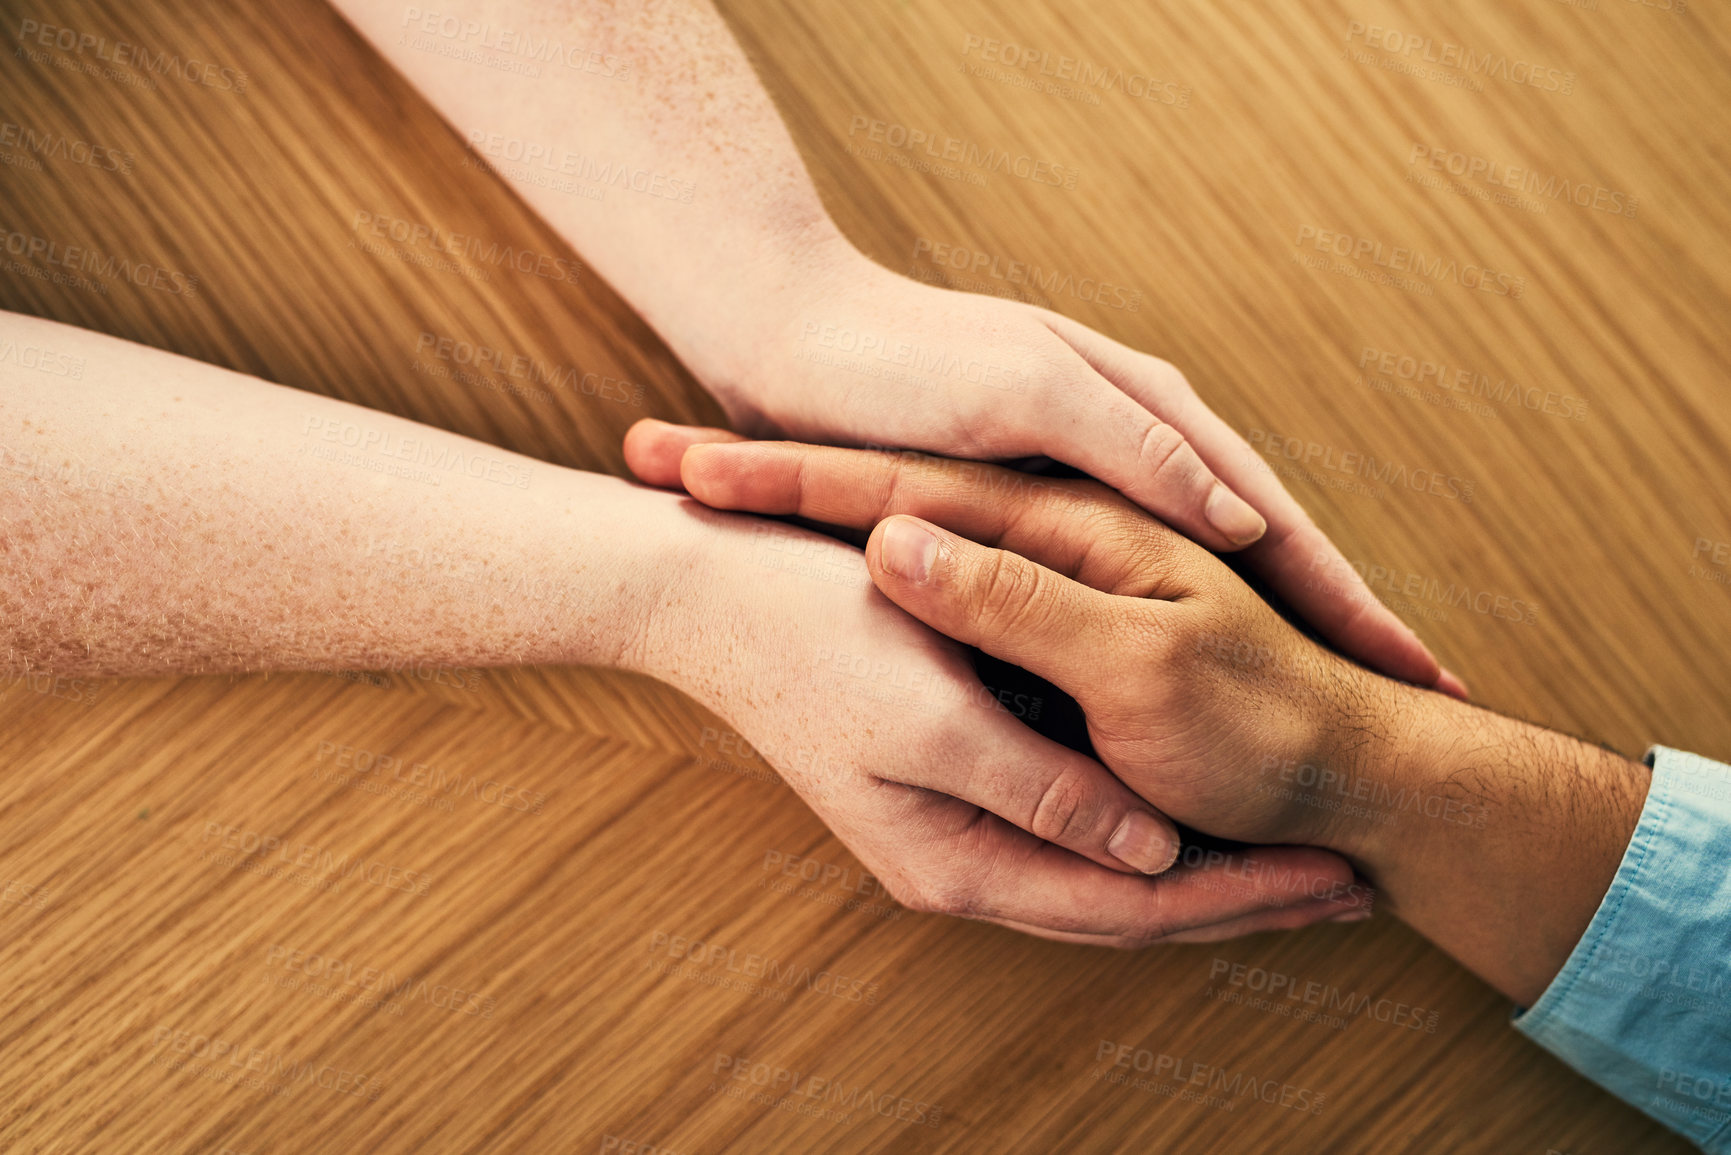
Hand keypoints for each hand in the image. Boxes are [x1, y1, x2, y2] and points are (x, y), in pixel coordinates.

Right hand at [627, 480, 1371, 945]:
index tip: (1343, 877)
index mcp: (952, 857)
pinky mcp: (950, 773)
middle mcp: (956, 859)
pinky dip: (1148, 825)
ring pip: (1106, 869)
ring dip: (1203, 866)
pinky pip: (1073, 823)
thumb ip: (1045, 787)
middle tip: (1351, 883)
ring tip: (1301, 858)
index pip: (1130, 906)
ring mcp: (952, 821)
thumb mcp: (938, 714)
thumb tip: (1146, 851)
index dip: (1241, 897)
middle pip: (1126, 903)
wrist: (707, 591)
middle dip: (1239, 896)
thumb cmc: (816, 636)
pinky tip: (1201, 808)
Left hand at [694, 251, 1462, 697]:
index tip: (1417, 677)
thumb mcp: (1028, 396)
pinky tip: (1183, 674)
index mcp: (1144, 419)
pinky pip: (1123, 578)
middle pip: (1260, 544)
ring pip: (1201, 568)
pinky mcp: (1029, 500)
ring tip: (1328, 700)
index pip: (1274, 521)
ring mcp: (1084, 474)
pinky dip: (1170, 627)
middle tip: (1411, 694)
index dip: (1346, 599)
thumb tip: (1242, 520)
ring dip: (1271, 623)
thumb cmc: (902, 366)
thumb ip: (1133, 449)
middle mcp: (1130, 448)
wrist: (788, 337)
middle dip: (1336, 616)